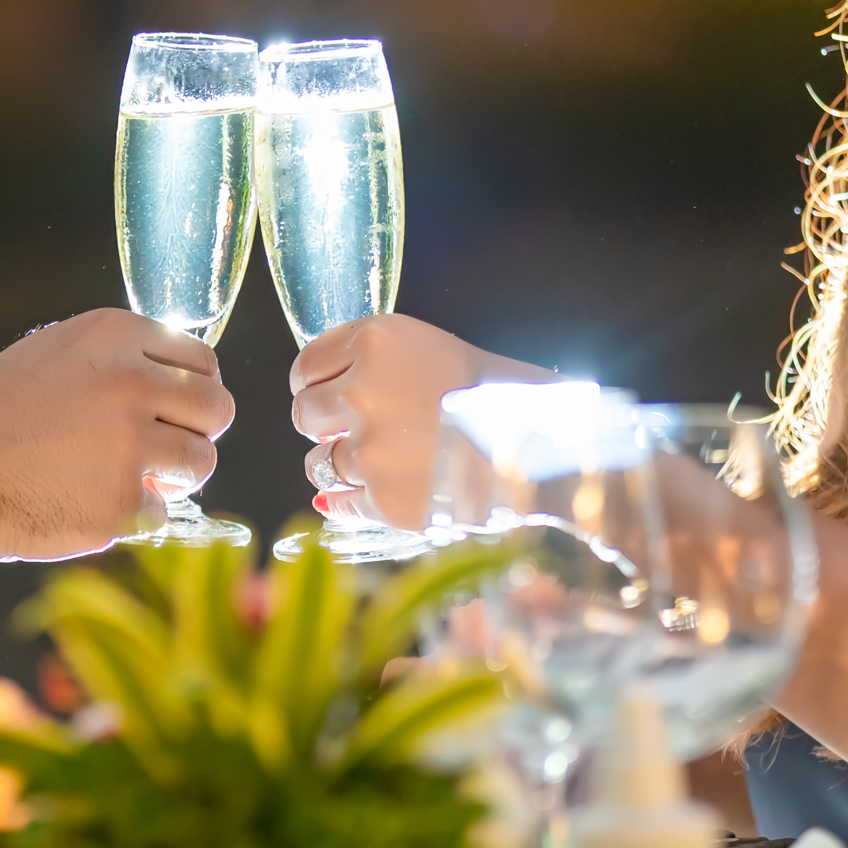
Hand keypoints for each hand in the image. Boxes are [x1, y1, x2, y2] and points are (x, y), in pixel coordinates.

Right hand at [0, 309, 233, 564]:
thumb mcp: (55, 355)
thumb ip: (120, 363)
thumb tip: (177, 389)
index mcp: (116, 335)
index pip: (202, 360)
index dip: (191, 390)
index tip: (172, 409)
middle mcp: (133, 382)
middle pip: (218, 408)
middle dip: (196, 431)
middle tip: (161, 447)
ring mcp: (132, 445)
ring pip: (202, 462)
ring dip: (174, 476)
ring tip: (124, 476)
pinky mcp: (124, 503)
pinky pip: (162, 512)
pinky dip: (133, 515)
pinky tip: (86, 502)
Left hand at [289, 313, 556, 529]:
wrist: (544, 448)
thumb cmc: (497, 392)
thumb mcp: (433, 349)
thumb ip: (371, 361)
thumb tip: (316, 389)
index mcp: (375, 341)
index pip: (306, 366)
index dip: (316, 383)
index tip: (332, 393)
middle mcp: (362, 392)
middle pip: (304, 414)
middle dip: (325, 424)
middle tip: (363, 428)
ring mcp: (369, 451)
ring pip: (317, 464)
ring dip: (340, 465)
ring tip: (387, 461)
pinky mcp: (383, 500)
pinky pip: (341, 505)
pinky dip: (354, 503)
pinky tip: (385, 490)